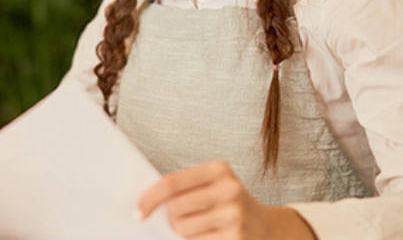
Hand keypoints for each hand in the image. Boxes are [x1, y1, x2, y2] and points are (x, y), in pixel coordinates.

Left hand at [138, 160, 315, 239]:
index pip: (172, 183)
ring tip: (200, 227)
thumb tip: (146, 205)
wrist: (265, 226)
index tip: (138, 212)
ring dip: (182, 233)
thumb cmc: (226, 204)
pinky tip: (210, 236)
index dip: (149, 199)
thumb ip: (183, 189)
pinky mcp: (236, 238)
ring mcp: (234, 214)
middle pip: (174, 208)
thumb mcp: (211, 186)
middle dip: (171, 218)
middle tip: (181, 219)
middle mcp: (229, 188)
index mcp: (218, 169)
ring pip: (182, 228)